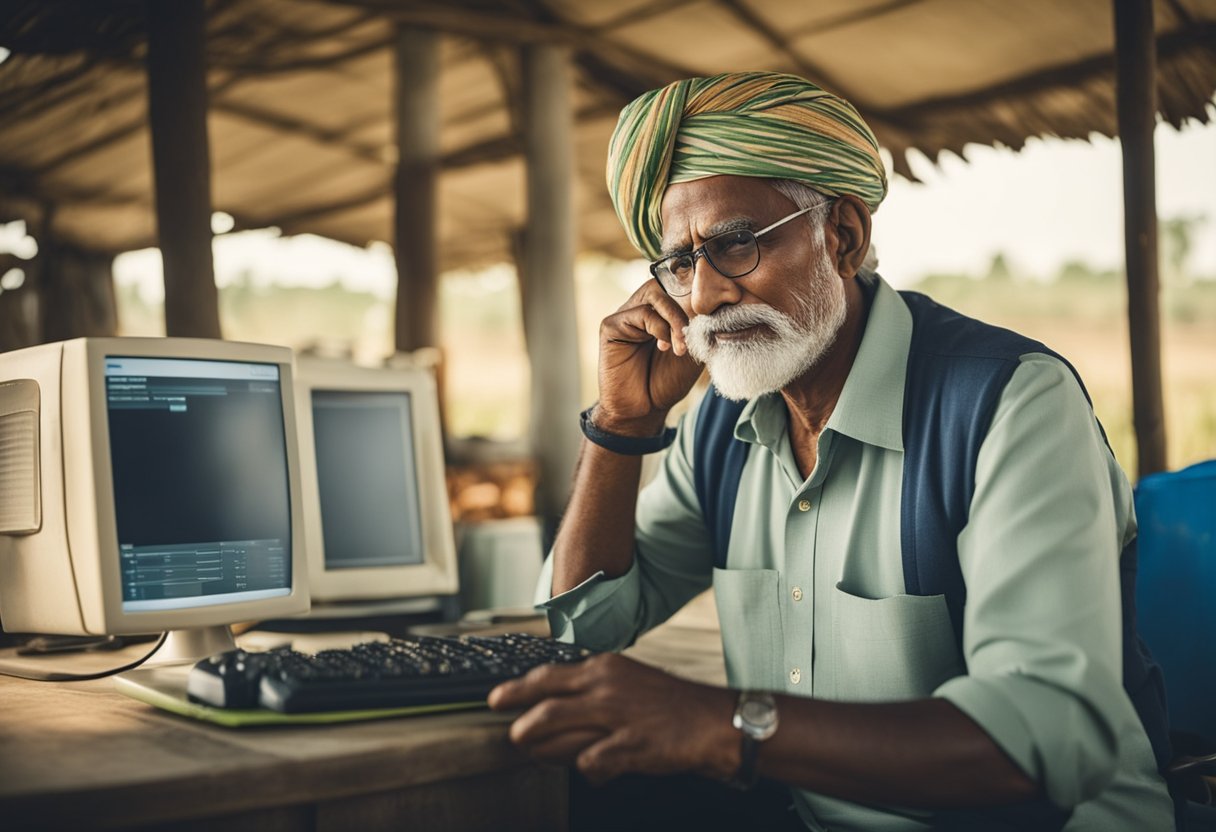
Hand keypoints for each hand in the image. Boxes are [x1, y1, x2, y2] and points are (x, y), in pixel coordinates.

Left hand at [487, 653, 736, 783]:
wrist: (711, 721)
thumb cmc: (669, 703)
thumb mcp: (628, 679)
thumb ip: (592, 688)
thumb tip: (556, 701)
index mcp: (603, 668)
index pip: (548, 676)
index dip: (518, 688)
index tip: (496, 698)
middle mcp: (606, 689)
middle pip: (547, 705)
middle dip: (521, 723)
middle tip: (511, 735)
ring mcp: (617, 718)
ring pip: (560, 735)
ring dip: (544, 749)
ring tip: (537, 755)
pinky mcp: (629, 746)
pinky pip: (591, 763)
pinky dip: (586, 770)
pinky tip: (593, 773)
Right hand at [596, 279, 702, 431]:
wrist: (644, 410)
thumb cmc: (667, 382)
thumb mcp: (693, 349)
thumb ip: (700, 325)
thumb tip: (720, 300)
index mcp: (659, 312)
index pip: (675, 284)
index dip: (695, 286)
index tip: (717, 301)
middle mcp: (640, 309)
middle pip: (664, 283)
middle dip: (686, 304)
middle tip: (694, 332)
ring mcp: (625, 315)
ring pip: (654, 294)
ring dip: (675, 319)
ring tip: (681, 346)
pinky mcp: (611, 325)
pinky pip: (641, 313)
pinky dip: (659, 328)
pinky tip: (664, 348)